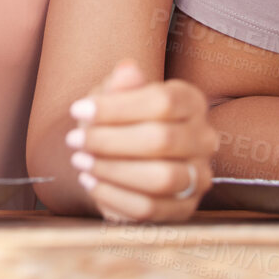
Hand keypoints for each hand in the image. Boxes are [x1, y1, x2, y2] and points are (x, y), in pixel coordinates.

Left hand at [65, 60, 220, 221]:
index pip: (162, 102)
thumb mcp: (115, 96)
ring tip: (81, 162)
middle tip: (73, 141)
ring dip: (113, 170)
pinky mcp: (184, 209)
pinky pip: (150, 208)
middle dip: (110, 141)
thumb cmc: (119, 120)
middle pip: (162, 140)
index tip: (77, 110)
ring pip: (161, 178)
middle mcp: (204, 139)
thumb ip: (122, 84)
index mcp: (191, 102)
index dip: (117, 107)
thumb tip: (128, 70)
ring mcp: (199, 177)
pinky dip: (114, 196)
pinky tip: (90, 182)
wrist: (123, 158)